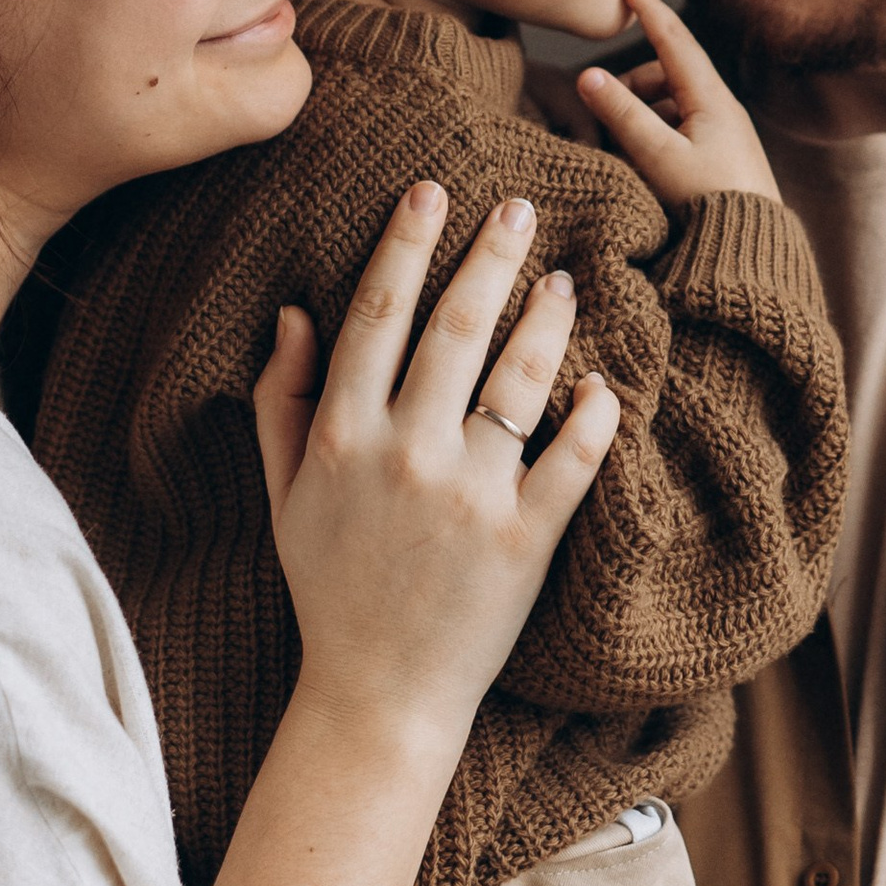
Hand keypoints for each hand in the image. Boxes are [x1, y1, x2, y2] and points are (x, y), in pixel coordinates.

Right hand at [254, 185, 620, 739]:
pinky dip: (594, 416)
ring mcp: (470, 498)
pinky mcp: (526, 542)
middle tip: (515, 206)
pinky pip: (572, 460)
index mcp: (343, 438)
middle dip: (487, 256)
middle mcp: (406, 456)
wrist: (377, 694)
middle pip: (455, 328)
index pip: (378, 316)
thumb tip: (295, 312)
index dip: (404, 245)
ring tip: (563, 281)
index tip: (429, 192)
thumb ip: (282, 401)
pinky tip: (604, 382)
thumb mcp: (285, 494)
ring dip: (547, 319)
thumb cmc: (331, 586)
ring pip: (520, 381)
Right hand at [575, 0, 779, 209]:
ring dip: (642, 114)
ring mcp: (724, 133)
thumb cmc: (708, 203)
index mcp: (711, 99)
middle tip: (604, 107)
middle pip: (669, 75)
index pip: (674, 41)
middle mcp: (722, 109)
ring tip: (621, 147)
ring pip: (672, 105)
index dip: (650, 11)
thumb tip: (588, 76)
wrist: (751, 250)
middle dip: (634, 84)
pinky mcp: (722, 157)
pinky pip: (681, 130)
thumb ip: (623, 114)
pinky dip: (656, 136)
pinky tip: (640, 163)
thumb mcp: (658, 155)